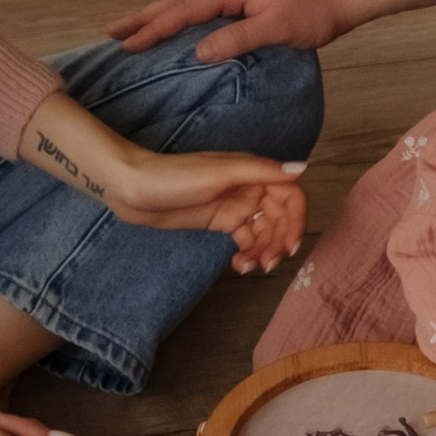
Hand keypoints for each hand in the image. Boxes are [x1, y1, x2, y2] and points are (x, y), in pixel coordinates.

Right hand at [110, 0, 348, 64]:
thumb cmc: (313, 12)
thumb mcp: (277, 28)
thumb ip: (238, 38)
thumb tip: (198, 52)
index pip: (183, 11)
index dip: (154, 28)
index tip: (127, 45)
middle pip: (176, 1)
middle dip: (144, 17)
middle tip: (111, 33)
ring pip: (186, 3)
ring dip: (158, 15)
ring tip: (131, 29)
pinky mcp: (242, 0)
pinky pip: (200, 8)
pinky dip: (179, 17)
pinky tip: (174, 29)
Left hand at [131, 150, 308, 268]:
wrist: (133, 189)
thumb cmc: (174, 175)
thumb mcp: (219, 173)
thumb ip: (261, 170)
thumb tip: (302, 168)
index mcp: (253, 172)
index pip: (290, 196)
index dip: (296, 221)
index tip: (290, 247)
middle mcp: (248, 188)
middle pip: (279, 218)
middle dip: (278, 242)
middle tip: (267, 264)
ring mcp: (233, 206)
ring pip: (263, 231)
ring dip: (263, 251)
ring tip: (249, 267)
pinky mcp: (219, 221)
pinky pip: (245, 239)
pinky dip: (247, 252)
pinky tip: (238, 264)